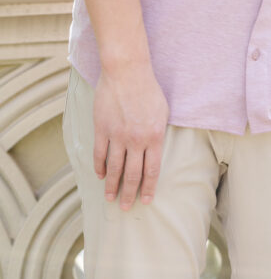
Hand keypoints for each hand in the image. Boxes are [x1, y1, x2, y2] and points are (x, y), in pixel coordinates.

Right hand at [93, 63, 168, 210]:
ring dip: (111, 185)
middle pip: (132, 175)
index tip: (146, 201)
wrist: (127, 71)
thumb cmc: (148, 89)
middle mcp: (136, 140)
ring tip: (109, 198)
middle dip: (129, 193)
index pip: (151, 171)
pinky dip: (99, 167)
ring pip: (114, 168)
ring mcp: (117, 135)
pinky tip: (100, 176)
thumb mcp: (163, 112)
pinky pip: (100, 154)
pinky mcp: (102, 129)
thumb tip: (157, 150)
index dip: (148, 188)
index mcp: (154, 137)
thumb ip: (159, 133)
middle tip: (125, 207)